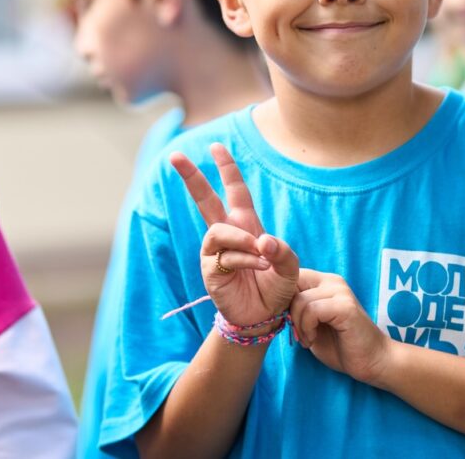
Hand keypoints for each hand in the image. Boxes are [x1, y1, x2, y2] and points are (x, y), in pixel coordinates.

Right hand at [170, 143, 298, 328]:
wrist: (266, 317)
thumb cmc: (277, 287)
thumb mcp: (290, 265)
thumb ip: (282, 250)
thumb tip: (261, 241)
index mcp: (246, 224)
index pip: (235, 190)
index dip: (227, 168)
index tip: (216, 146)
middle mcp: (227, 234)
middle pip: (204, 199)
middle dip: (191, 177)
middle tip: (174, 155)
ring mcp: (216, 252)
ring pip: (218, 231)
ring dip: (243, 240)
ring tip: (261, 254)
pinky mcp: (211, 271)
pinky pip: (225, 256)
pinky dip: (245, 259)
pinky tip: (258, 268)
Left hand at [290, 269, 389, 383]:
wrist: (372, 361)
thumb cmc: (340, 345)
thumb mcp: (311, 324)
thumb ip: (297, 309)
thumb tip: (274, 303)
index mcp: (324, 282)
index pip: (291, 277)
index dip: (282, 299)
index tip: (288, 322)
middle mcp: (333, 281)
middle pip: (292, 285)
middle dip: (288, 312)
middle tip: (297, 333)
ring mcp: (340, 292)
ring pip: (300, 300)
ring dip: (298, 325)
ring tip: (306, 339)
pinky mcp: (346, 306)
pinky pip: (312, 311)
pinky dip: (307, 328)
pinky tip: (312, 340)